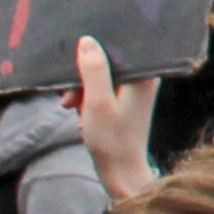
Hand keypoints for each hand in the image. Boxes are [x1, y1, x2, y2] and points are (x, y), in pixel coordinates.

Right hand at [68, 38, 160, 201]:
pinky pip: (102, 94)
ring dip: (82, 93)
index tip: (74, 67)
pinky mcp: (126, 105)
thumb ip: (94, 70)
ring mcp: (135, 93)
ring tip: (73, 110)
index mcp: (144, 75)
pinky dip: (88, 103)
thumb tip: (88, 40)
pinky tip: (82, 120)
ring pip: (100, 80)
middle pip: (106, 64)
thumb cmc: (111, 139)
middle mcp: (144, 80)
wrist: (121, 173)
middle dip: (83, 80)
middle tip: (69, 99)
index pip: (117, 48)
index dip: (92, 54)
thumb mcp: (97, 102)